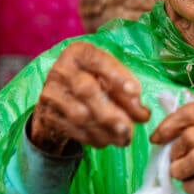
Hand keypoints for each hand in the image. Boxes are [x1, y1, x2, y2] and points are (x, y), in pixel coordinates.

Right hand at [31, 41, 149, 154]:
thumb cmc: (90, 80)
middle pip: (87, 90)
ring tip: (124, 138)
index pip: (98, 60)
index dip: (118, 76)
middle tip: (129, 128)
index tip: (136, 92)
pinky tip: (109, 141)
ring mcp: (52, 93)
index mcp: (79, 53)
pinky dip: (94, 138)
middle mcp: (63, 70)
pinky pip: (74, 130)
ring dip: (106, 131)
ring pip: (80, 115)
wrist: (57, 98)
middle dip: (111, 113)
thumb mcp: (107, 78)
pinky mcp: (49, 115)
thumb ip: (126, 93)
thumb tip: (143, 115)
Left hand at [150, 95, 193, 193]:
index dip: (168, 125)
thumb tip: (170, 121)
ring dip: (178, 169)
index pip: (192, 113)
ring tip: (178, 171)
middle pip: (190, 137)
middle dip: (173, 150)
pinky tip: (190, 184)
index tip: (157, 136)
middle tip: (172, 156)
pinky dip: (191, 186)